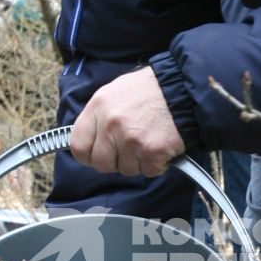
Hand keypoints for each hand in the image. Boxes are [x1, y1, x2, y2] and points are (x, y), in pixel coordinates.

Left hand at [69, 68, 184, 177]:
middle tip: (130, 150)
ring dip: (139, 161)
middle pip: (101, 164)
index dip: (88, 156)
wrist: (183, 89)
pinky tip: (162, 145)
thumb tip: (91, 140)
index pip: (78, 145)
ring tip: (149, 140)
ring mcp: (131, 139)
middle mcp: (111, 124)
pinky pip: (149, 171)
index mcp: (98, 107)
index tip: (98, 155)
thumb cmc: (150, 90)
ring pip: (127, 170)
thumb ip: (100, 117)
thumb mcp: (115, 92)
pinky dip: (158, 163)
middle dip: (115, 162)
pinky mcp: (152, 151)